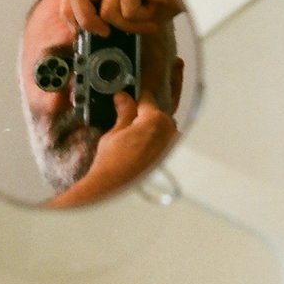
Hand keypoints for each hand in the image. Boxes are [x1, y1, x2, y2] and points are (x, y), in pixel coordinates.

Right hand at [47, 90, 176, 207]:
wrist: (112, 187)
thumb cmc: (111, 163)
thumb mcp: (115, 132)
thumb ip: (124, 112)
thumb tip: (123, 98)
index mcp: (155, 120)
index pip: (146, 99)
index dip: (134, 97)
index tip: (127, 97)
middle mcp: (169, 132)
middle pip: (157, 114)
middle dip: (143, 113)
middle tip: (127, 117)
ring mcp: (171, 146)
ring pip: (162, 128)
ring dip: (150, 127)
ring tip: (132, 134)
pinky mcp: (169, 159)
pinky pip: (164, 142)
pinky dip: (154, 140)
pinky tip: (139, 146)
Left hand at [59, 0, 183, 36]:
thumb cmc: (158, 6)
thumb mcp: (125, 16)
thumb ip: (104, 21)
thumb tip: (85, 43)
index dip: (71, 16)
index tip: (80, 34)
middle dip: (87, 21)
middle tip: (104, 33)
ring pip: (106, 12)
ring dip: (128, 25)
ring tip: (146, 20)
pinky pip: (127, 11)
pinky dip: (142, 20)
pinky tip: (154, 11)